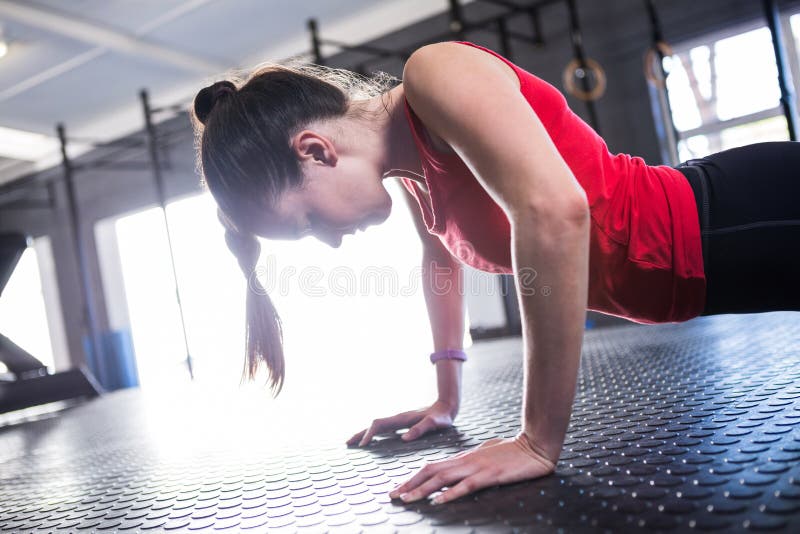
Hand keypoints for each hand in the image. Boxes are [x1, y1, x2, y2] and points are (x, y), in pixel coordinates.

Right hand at [346, 399, 457, 446]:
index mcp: (402, 419)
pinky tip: (372, 441)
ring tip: (354, 443)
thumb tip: (404, 439)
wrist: (446, 407)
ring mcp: (399, 420)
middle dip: (360, 433)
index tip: (363, 445)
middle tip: (348, 444)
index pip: (379, 425)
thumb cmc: (442, 417)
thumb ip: (420, 429)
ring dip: (364, 433)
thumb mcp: (434, 424)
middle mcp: (397, 418)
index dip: (370, 434)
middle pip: (373, 424)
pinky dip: (373, 434)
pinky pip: (383, 428)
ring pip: (377, 426)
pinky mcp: (401, 423)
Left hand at [388, 431, 555, 504]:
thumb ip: (474, 460)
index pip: (432, 467)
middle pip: (430, 471)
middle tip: (392, 495)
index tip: (398, 489)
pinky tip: (438, 501)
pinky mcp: (490, 475)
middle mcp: (465, 462)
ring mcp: (476, 468)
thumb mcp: (488, 454)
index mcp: (463, 459)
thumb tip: (464, 465)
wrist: (535, 444)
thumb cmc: (513, 450)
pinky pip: (466, 486)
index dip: (413, 478)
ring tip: (406, 500)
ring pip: (442, 479)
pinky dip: (450, 494)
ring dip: (422, 490)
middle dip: (409, 484)